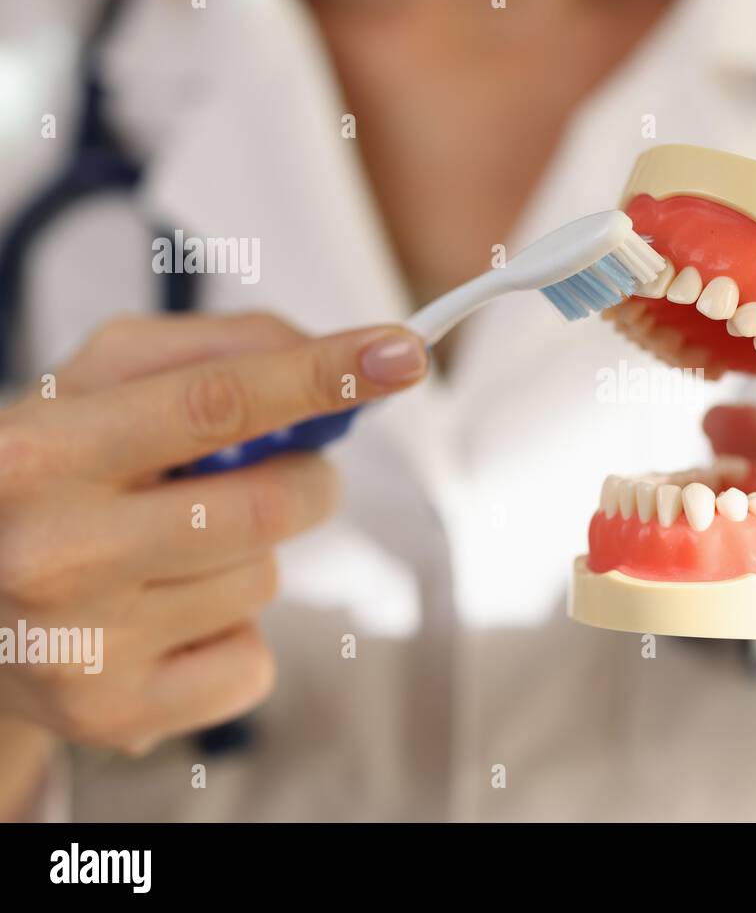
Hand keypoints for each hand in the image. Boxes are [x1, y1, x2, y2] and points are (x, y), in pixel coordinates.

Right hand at [0, 313, 427, 771]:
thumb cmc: (55, 479)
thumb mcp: (97, 389)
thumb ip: (209, 351)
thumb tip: (329, 353)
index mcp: (41, 453)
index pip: (214, 402)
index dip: (320, 374)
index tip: (401, 351)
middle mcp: (52, 553)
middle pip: (267, 504)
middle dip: (305, 479)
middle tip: (280, 471)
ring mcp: (82, 647)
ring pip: (262, 580)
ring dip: (250, 557)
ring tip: (171, 554)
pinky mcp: (115, 716)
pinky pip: (253, 663)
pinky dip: (234, 635)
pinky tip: (166, 623)